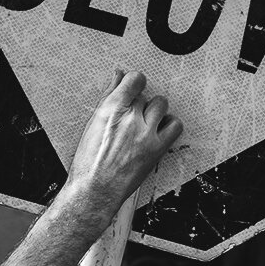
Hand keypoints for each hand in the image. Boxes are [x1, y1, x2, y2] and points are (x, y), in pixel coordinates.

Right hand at [59, 70, 183, 226]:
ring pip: (161, 105)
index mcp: (111, 109)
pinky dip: (169, 125)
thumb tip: (118, 75)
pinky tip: (157, 131)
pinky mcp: (157, 149)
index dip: (135, 82)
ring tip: (143, 124)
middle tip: (130, 118)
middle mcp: (131, 119)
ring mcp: (146, 134)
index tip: (134, 87)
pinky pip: (175, 125)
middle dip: (138, 103)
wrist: (95, 190)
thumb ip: (109, 95)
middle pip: (145, 95)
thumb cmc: (89, 162)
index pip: (135, 79)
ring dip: (154, 111)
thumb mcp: (93, 123)